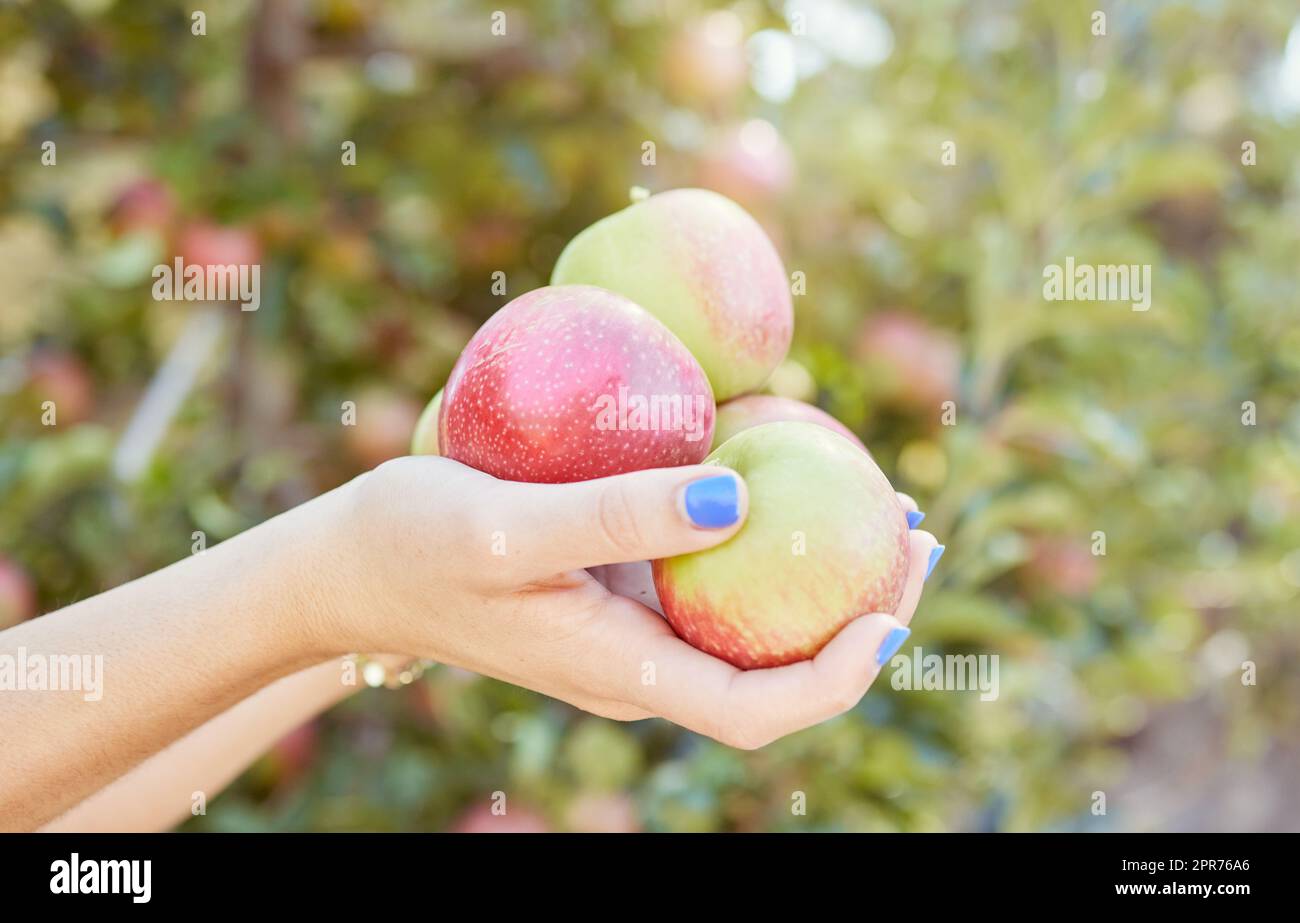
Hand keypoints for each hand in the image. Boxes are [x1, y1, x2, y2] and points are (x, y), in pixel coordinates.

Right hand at [316, 456, 938, 748]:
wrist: (356, 567)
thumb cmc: (418, 545)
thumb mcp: (509, 524)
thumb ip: (620, 514)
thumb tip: (743, 495)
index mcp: (621, 671)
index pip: (755, 710)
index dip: (837, 677)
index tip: (892, 615)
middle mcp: (641, 666)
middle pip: (776, 673)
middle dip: (860, 620)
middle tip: (916, 535)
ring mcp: (633, 632)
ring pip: (753, 626)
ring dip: (824, 579)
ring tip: (884, 508)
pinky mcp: (620, 593)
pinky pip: (714, 580)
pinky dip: (766, 544)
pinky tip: (786, 481)